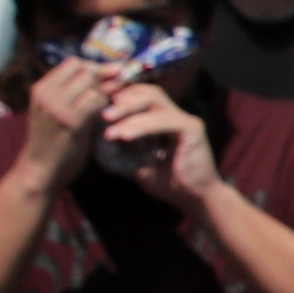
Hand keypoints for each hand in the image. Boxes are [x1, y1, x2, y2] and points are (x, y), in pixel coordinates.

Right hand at [15, 56, 119, 188]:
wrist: (39, 172)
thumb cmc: (52, 143)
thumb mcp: (57, 112)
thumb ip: (76, 94)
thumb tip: (109, 76)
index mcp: (41, 88)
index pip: (74, 63)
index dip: (95, 68)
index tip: (109, 79)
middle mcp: (46, 93)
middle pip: (86, 70)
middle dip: (105, 79)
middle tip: (116, 91)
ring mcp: (56, 106)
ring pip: (92, 83)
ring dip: (107, 92)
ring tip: (112, 106)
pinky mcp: (69, 121)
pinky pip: (96, 101)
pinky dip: (107, 105)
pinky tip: (109, 116)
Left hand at [98, 75, 223, 200]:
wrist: (196, 200)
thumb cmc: (170, 184)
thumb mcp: (139, 165)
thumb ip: (124, 151)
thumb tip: (98, 142)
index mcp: (164, 120)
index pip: (142, 96)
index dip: (121, 96)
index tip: (97, 106)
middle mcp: (176, 114)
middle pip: (148, 92)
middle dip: (122, 98)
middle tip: (101, 113)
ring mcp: (186, 119)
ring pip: (154, 101)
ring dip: (127, 109)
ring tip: (107, 121)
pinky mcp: (192, 128)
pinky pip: (163, 120)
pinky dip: (142, 126)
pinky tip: (124, 136)